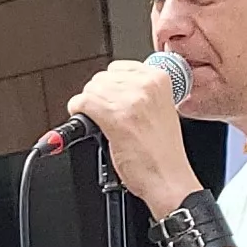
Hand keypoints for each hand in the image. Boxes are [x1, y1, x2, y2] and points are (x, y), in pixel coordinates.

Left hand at [63, 57, 195, 215]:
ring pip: (90, 90)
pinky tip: (88, 125)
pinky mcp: (115, 116)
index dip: (109, 86)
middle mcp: (146, 85)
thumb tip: (111, 89)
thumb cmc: (163, 153)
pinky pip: (82, 103)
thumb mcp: (159, 109)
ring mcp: (130, 100)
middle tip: (104, 117)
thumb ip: (138, 93)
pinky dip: (78, 113)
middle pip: (101, 78)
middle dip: (97, 97)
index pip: (117, 67)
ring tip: (99, 123)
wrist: (168, 178)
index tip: (110, 99)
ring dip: (88, 106)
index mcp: (159, 79)